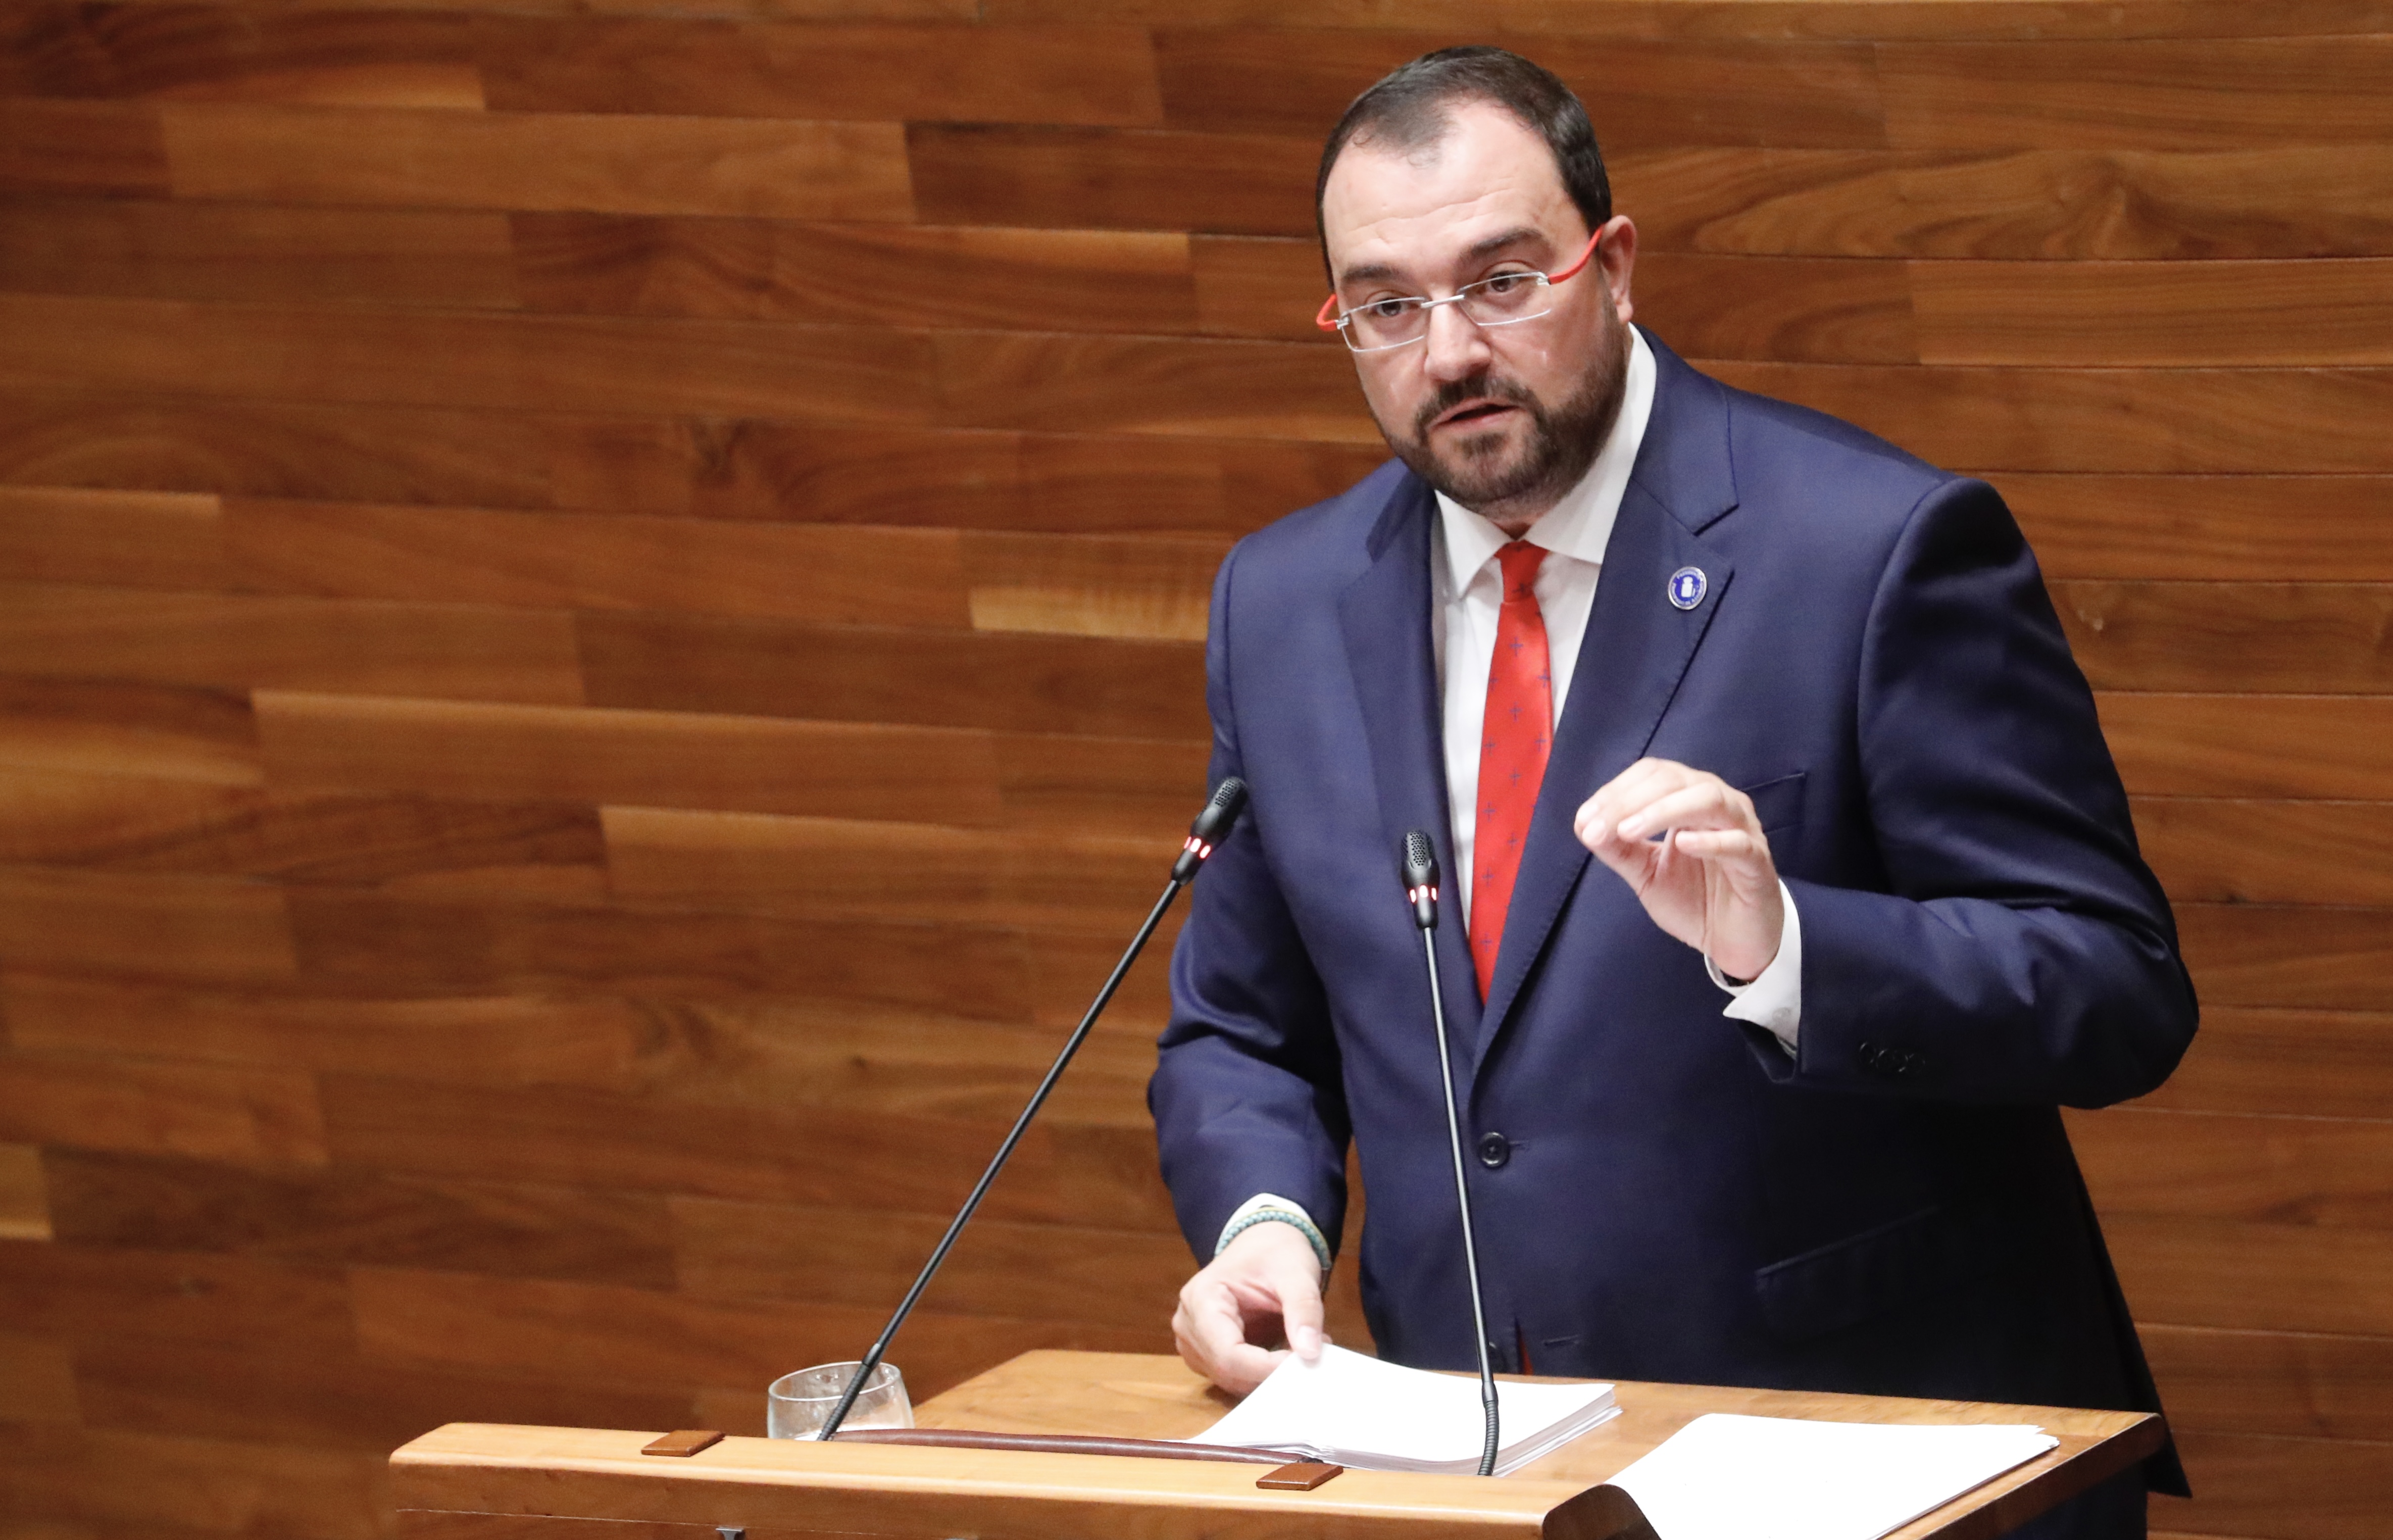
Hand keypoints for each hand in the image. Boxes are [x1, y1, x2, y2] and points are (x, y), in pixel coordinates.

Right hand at [1171, 1221, 1326, 1395]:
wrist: (1263, 1244)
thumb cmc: (1275, 1253)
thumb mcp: (1297, 1273)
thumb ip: (1304, 1309)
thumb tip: (1310, 1352)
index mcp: (1202, 1298)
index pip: (1228, 1354)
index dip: (1266, 1367)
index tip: (1305, 1362)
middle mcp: (1188, 1324)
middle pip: (1227, 1371)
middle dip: (1271, 1372)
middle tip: (1311, 1356)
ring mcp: (1193, 1341)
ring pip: (1231, 1380)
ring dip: (1268, 1374)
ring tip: (1300, 1349)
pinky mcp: (1206, 1353)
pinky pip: (1233, 1378)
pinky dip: (1262, 1373)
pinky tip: (1284, 1353)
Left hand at [1573, 757, 1782, 980]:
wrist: (1734, 941)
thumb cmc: (1696, 899)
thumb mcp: (1646, 873)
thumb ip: (1619, 849)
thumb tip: (1585, 825)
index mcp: (1689, 798)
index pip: (1652, 775)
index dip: (1616, 791)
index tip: (1585, 819)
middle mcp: (1718, 803)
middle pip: (1674, 781)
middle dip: (1629, 801)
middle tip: (1598, 827)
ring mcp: (1742, 829)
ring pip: (1707, 800)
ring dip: (1662, 811)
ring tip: (1628, 830)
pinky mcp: (1757, 862)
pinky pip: (1737, 843)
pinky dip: (1709, 840)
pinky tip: (1682, 844)